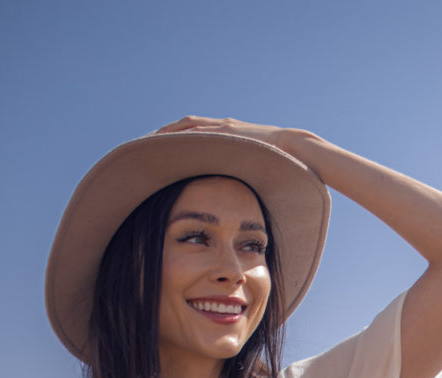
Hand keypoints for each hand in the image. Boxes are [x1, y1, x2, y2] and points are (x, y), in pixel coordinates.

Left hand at [155, 115, 309, 156]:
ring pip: (188, 126)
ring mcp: (225, 127)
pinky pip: (199, 132)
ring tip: (148, 142)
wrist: (296, 146)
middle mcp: (223, 126)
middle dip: (165, 133)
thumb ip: (244, 167)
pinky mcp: (228, 131)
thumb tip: (235, 187)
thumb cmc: (280, 159)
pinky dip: (181, 136)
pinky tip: (167, 142)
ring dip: (167, 133)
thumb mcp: (256, 162)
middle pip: (186, 125)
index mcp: (228, 132)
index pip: (195, 130)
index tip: (160, 147)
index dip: (176, 137)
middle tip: (145, 143)